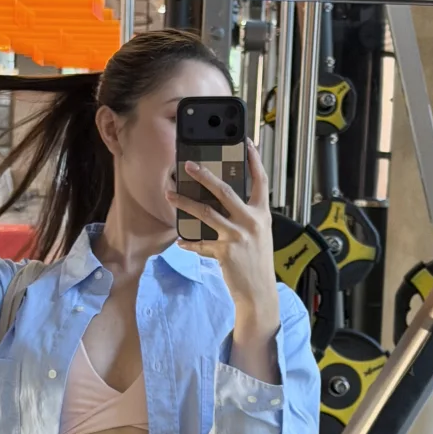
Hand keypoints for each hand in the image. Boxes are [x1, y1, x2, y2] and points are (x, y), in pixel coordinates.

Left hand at [168, 138, 279, 336]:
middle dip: (205, 176)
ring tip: (171, 194)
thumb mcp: (258, 234)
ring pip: (206, 213)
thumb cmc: (257, 262)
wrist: (259, 291)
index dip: (254, 160)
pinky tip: (181, 240)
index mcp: (261, 214)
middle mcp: (251, 221)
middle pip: (225, 191)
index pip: (260, 180)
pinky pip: (201, 243)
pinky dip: (190, 242)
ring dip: (185, 203)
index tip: (246, 142)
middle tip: (189, 165)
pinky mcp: (225, 251)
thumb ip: (244, 216)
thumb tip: (221, 202)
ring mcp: (237, 236)